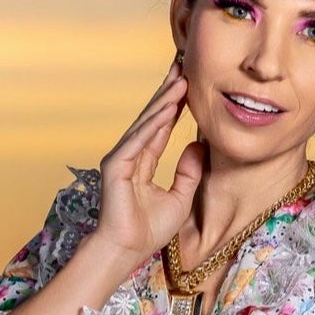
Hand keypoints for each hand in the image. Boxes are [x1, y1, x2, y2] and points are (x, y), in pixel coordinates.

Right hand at [94, 59, 204, 264]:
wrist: (128, 250)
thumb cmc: (149, 231)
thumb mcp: (181, 198)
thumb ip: (189, 172)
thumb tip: (199, 145)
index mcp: (143, 161)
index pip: (162, 126)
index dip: (175, 104)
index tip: (189, 82)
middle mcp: (131, 155)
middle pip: (152, 116)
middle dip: (168, 91)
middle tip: (183, 64)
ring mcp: (121, 158)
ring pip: (147, 123)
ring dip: (164, 101)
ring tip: (181, 79)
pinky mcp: (115, 166)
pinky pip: (139, 140)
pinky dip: (154, 123)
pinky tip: (168, 107)